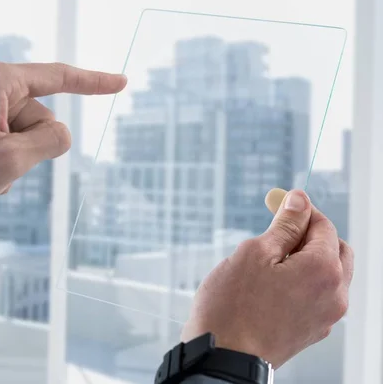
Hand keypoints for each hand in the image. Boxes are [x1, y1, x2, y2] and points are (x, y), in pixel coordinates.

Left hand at [0, 61, 126, 239]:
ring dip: (14, 155)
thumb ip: (51, 139)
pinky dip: (1, 154)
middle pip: (38, 112)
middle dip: (31, 144)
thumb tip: (62, 133)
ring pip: (21, 128)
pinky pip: (3, 132)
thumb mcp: (12, 160)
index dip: (93, 83)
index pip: (58, 77)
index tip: (120, 82)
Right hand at [180, 189, 353, 368]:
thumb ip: (284, 225)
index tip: (281, 202)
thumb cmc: (232, 306)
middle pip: (335, 249)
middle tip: (279, 228)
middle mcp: (335, 294)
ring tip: (270, 260)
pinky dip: (302, 281)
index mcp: (324, 270)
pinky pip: (316, 295)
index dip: (301, 210)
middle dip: (311, 233)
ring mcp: (326, 316)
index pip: (324, 226)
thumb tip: (299, 201)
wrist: (223, 357)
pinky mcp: (312, 331)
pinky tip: (271, 284)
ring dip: (307, 258)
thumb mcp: (255, 252)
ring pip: (328, 274)